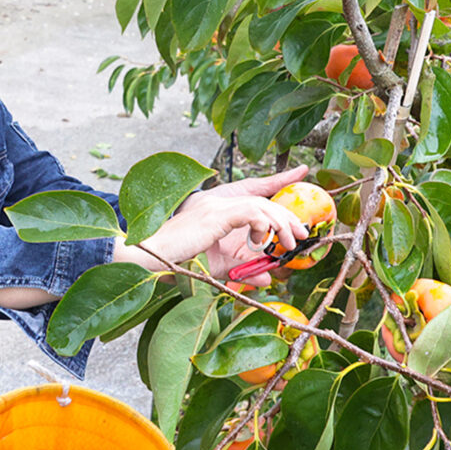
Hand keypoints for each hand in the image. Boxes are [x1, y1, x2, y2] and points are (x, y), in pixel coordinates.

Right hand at [113, 167, 311, 284]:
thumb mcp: (218, 268)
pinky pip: (249, 212)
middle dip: (287, 214)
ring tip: (289, 243)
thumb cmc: (178, 263)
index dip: (278, 179)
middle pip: (261, 198)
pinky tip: (263, 241)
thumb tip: (269, 278)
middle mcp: (215, 200)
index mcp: (216, 208)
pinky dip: (263, 225)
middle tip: (302, 234)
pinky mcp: (213, 215)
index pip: (252, 190)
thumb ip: (243, 270)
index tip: (300, 171)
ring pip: (259, 204)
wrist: (149, 262)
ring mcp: (213, 205)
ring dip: (280, 223)